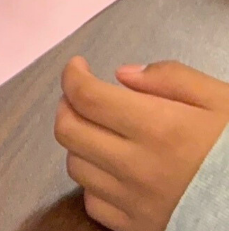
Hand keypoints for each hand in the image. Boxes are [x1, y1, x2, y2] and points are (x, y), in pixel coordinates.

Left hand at [55, 56, 228, 230]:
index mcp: (157, 128)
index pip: (86, 96)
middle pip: (68, 130)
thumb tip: (122, 75)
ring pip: (76, 166)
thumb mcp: (219, 100)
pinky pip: (93, 204)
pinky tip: (112, 169)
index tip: (79, 67)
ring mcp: (135, 203)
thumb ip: (171, 78)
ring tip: (100, 132)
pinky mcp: (138, 229)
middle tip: (84, 96)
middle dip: (68, 104)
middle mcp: (137, 167)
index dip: (72, 75)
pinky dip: (94, 182)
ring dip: (80, 142)